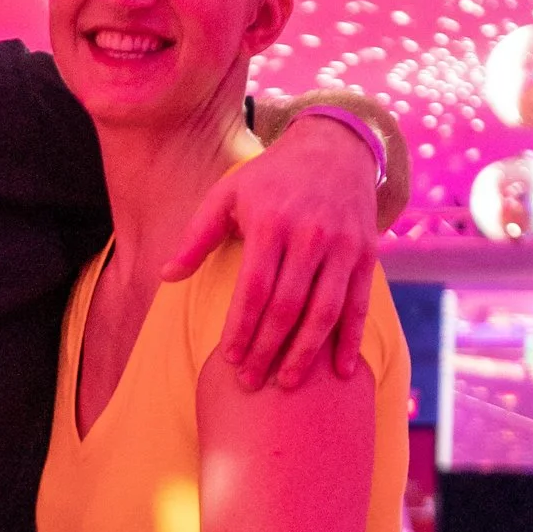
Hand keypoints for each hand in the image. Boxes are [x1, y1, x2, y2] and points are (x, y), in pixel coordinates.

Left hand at [166, 110, 384, 390]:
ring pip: (324, 311)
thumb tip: (166, 276)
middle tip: (252, 382)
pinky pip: (358, 304)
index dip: (242, 328)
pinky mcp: (366, 254)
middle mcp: (309, 236)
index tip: (229, 359)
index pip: (254, 289)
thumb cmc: (271, 177)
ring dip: (306, 353)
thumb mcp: (228, 193)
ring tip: (288, 383)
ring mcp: (342, 247)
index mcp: (271, 223)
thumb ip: (196, 236)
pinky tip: (340, 371)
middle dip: (268, 349)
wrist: (335, 148)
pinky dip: (350, 340)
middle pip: (287, 306)